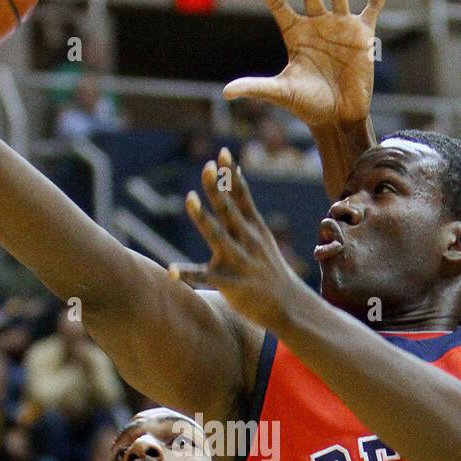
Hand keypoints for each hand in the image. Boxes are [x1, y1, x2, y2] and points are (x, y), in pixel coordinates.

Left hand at [173, 148, 303, 329]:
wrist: (289, 306)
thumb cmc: (268, 269)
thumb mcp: (261, 236)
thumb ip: (244, 211)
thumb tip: (234, 179)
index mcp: (255, 229)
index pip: (243, 197)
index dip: (232, 176)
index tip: (223, 153)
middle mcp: (248, 241)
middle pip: (230, 210)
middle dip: (218, 188)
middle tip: (207, 166)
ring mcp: (240, 262)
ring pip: (219, 236)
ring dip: (203, 217)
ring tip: (189, 198)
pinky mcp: (231, 284)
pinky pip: (206, 278)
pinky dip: (188, 274)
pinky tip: (171, 271)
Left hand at [224, 0, 394, 128]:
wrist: (338, 118)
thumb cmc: (308, 106)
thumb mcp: (281, 93)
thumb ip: (255, 87)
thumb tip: (225, 92)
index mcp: (295, 34)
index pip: (277, 3)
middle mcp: (316, 24)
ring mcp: (340, 26)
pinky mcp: (362, 34)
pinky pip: (373, 5)